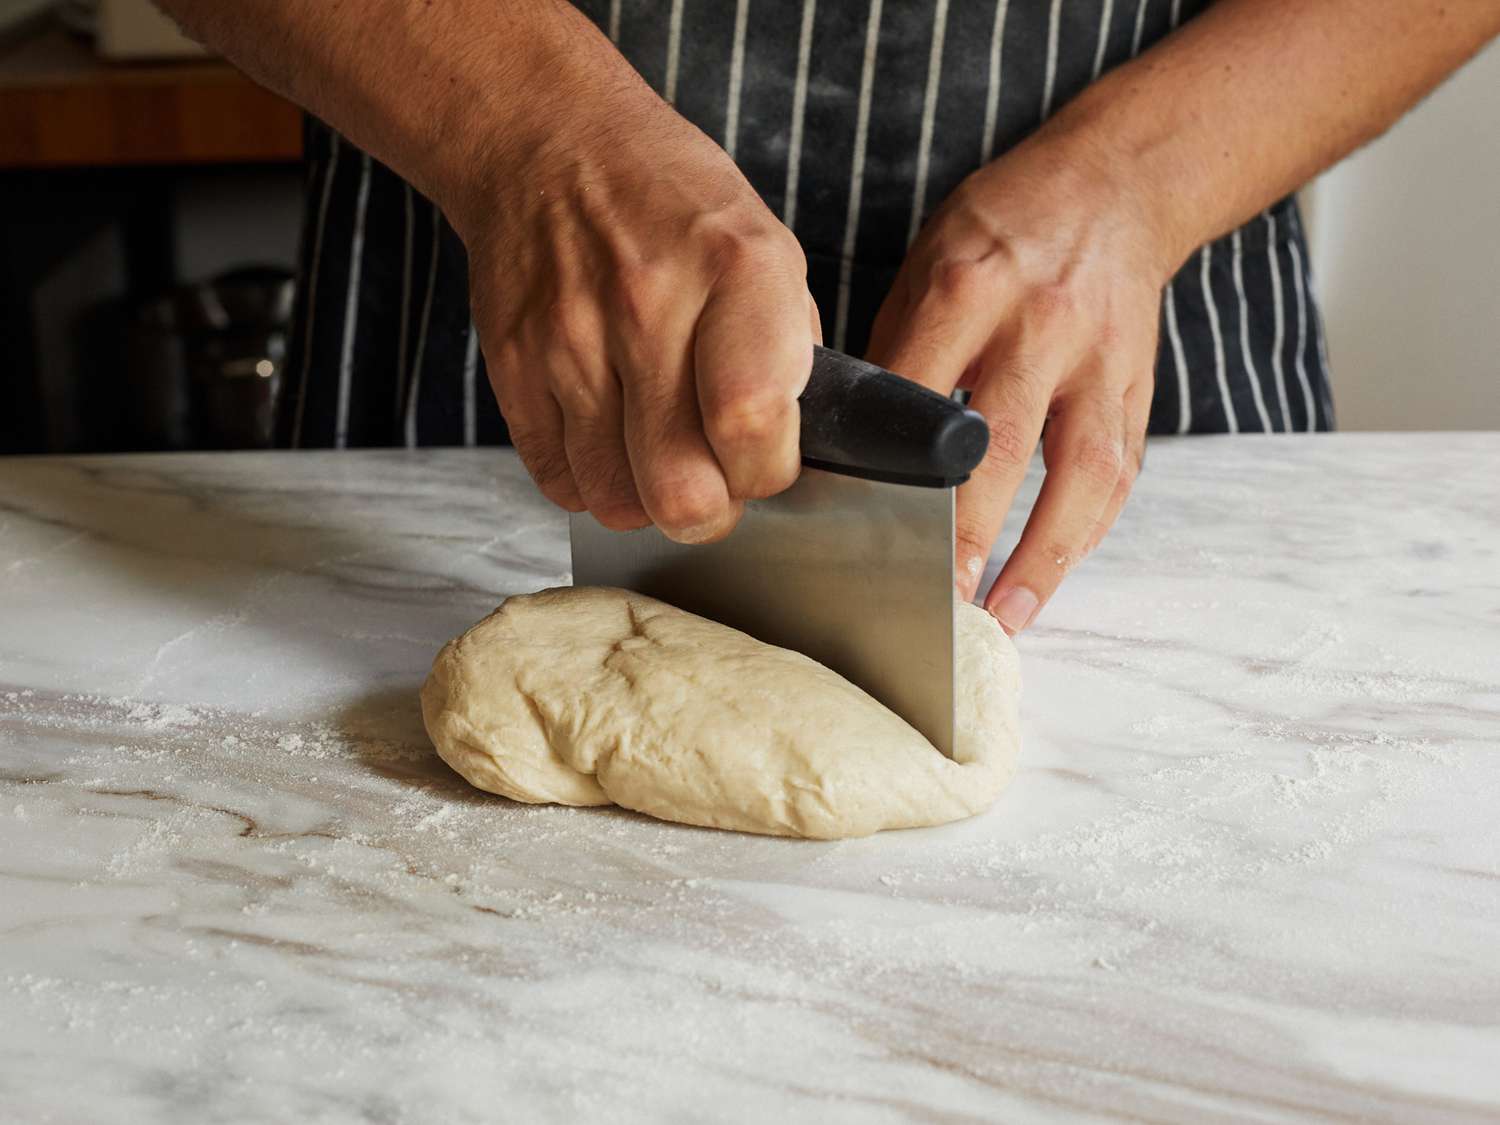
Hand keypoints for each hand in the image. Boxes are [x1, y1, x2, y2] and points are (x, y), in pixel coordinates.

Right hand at [453, 22, 817, 542]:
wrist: (552, 144)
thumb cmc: (674, 205)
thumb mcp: (767, 249)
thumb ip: (786, 354)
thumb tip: (790, 453)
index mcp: (736, 271)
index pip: (751, 426)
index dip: (767, 473)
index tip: (765, 464)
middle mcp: (648, 305)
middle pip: (681, 489)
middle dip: (709, 512)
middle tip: (713, 485)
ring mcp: (571, 338)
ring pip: (616, 500)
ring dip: (646, 500)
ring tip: (658, 457)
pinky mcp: (514, 364)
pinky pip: (557, 480)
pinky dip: (590, 481)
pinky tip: (610, 440)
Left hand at [865, 136, 1171, 633]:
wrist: (1113, 188)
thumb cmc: (1001, 231)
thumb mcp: (927, 261)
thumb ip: (896, 349)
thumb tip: (851, 445)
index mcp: (968, 288)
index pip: (916, 395)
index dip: (887, 468)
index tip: (855, 530)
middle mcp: (1039, 326)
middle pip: (998, 445)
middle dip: (962, 531)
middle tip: (929, 599)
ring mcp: (1098, 360)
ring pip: (1075, 472)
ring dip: (1038, 555)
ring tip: (1001, 616)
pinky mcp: (1137, 387)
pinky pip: (1117, 474)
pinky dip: (1083, 535)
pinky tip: (1048, 578)